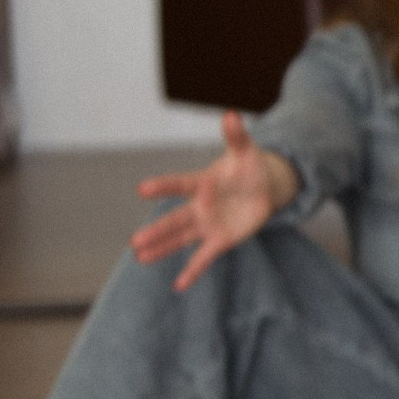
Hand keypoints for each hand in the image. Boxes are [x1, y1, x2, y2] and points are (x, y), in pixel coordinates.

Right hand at [130, 111, 295, 291]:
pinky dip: (193, 271)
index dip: (163, 186)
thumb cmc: (250, 167)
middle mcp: (200, 206)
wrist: (263, 187)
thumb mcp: (246, 151)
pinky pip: (204, 257)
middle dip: (157, 231)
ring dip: (163, 249)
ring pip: (181, 239)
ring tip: (140, 258)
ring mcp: (208, 224)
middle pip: (175, 220)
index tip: (141, 189)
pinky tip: (179, 285)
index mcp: (203, 183)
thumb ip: (236, 136)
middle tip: (134, 241)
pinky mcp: (221, 240)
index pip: (179, 184)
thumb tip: (231, 114)